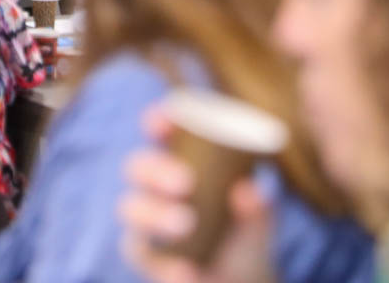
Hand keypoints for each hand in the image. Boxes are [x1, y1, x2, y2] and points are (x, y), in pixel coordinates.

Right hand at [117, 109, 275, 282]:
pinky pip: (144, 257)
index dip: (157, 121)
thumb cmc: (243, 230)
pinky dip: (165, 265)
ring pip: (131, 208)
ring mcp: (145, 221)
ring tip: (186, 223)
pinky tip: (186, 271)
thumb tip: (249, 192)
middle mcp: (155, 187)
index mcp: (179, 160)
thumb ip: (257, 207)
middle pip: (137, 167)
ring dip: (156, 214)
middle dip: (156, 171)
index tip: (164, 122)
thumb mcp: (256, 218)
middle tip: (185, 183)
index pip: (159, 133)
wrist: (241, 277)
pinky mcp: (146, 257)